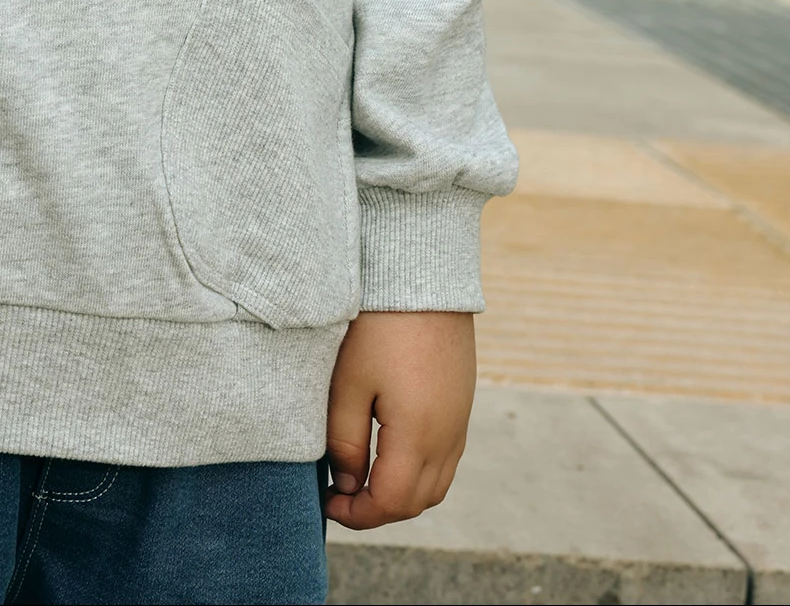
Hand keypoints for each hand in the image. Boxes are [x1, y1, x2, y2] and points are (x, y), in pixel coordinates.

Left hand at [325, 310, 474, 528]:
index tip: (327, 503)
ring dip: (402, 492)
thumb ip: (345, 443)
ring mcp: (460, 418)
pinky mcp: (462, 401)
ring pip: (437, 483)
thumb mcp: (348, 384)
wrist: (422, 275)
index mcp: (419, 434)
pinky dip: (420, 469)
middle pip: (418, 501)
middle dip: (379, 509)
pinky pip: (447, 456)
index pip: (392, 502)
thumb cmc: (378, 326)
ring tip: (363, 475)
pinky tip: (390, 449)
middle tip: (342, 495)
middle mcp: (448, 434)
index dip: (357, 515)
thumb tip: (347, 486)